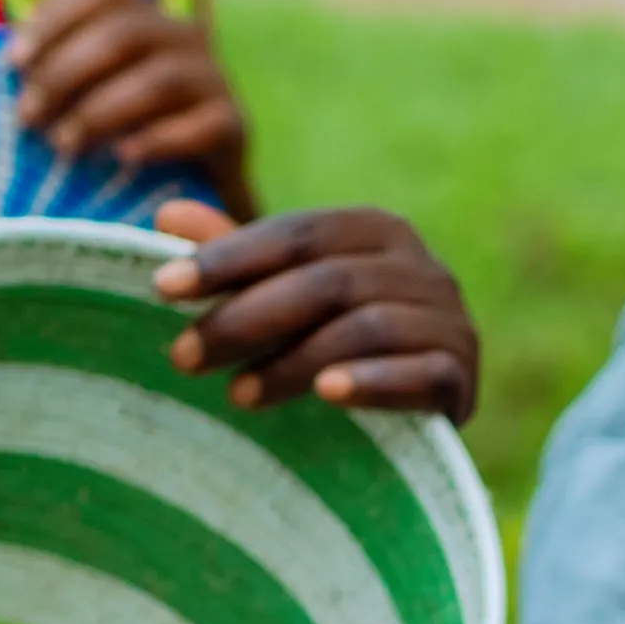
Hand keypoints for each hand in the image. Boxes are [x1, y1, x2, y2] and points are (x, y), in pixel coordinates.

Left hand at [8, 0, 251, 211]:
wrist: (200, 187)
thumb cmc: (132, 132)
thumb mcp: (95, 90)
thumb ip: (65, 67)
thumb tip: (14, 65)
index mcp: (146, 16)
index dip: (54, 19)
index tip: (13, 63)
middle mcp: (185, 36)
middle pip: (124, 33)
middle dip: (67, 73)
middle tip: (29, 117)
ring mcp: (216, 79)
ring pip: (159, 79)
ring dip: (102, 111)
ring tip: (65, 145)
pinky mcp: (236, 125)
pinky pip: (202, 126)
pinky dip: (158, 140)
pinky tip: (123, 157)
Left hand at [149, 198, 481, 420]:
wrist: (422, 410)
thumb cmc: (340, 342)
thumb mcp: (287, 295)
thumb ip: (238, 258)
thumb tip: (165, 213)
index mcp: (377, 230)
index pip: (295, 234)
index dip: (227, 259)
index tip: (162, 288)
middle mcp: (423, 265)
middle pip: (326, 282)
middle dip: (247, 319)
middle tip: (184, 356)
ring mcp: (450, 320)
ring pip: (364, 328)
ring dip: (294, 362)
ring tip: (237, 395)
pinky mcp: (462, 375)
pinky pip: (419, 375)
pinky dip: (372, 383)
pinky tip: (326, 397)